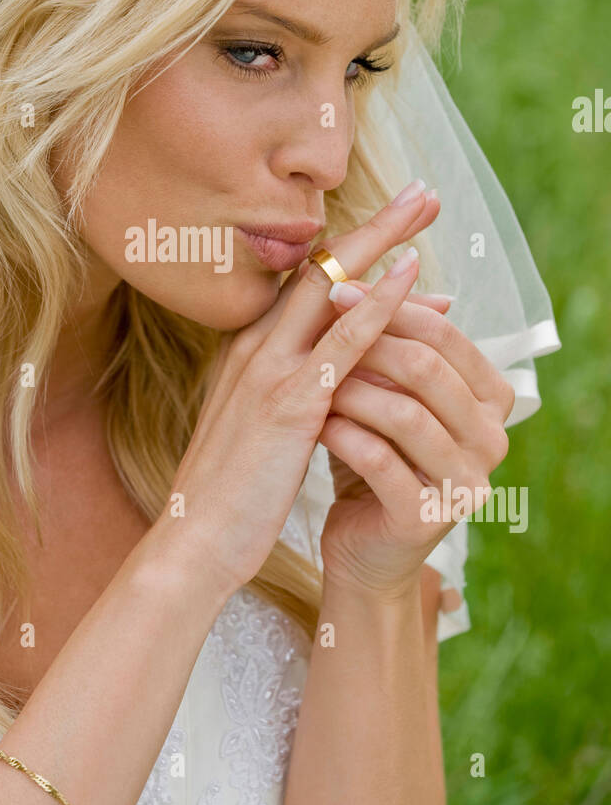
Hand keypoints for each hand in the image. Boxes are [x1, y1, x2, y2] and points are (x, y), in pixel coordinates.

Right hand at [161, 184, 444, 595]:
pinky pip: (345, 340)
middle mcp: (253, 346)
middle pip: (320, 266)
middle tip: (422, 192)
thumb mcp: (260, 432)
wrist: (194, 542)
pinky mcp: (290, 401)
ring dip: (383, 240)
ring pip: (333, 285)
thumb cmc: (230, 496)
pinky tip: (412, 272)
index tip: (397, 224)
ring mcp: (269, 369)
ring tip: (426, 206)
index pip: (305, 284)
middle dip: (375, 225)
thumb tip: (348, 370)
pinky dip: (381, 301)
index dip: (351, 248)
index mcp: (245, 351)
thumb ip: (297, 394)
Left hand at [318, 281, 516, 600]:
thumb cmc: (369, 453)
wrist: (360, 546)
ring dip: (350, 390)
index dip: (388, 303)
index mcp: (492, 399)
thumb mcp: (382, 390)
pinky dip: (342, 436)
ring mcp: (465, 482)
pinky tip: (315, 426)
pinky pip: (380, 462)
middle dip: (366, 338)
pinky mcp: (427, 518)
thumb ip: (387, 338)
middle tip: (318, 320)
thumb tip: (379, 258)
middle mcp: (492, 439)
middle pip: (427, 367)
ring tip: (311, 381)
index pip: (444, 335)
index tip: (335, 284)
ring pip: (405, 413)